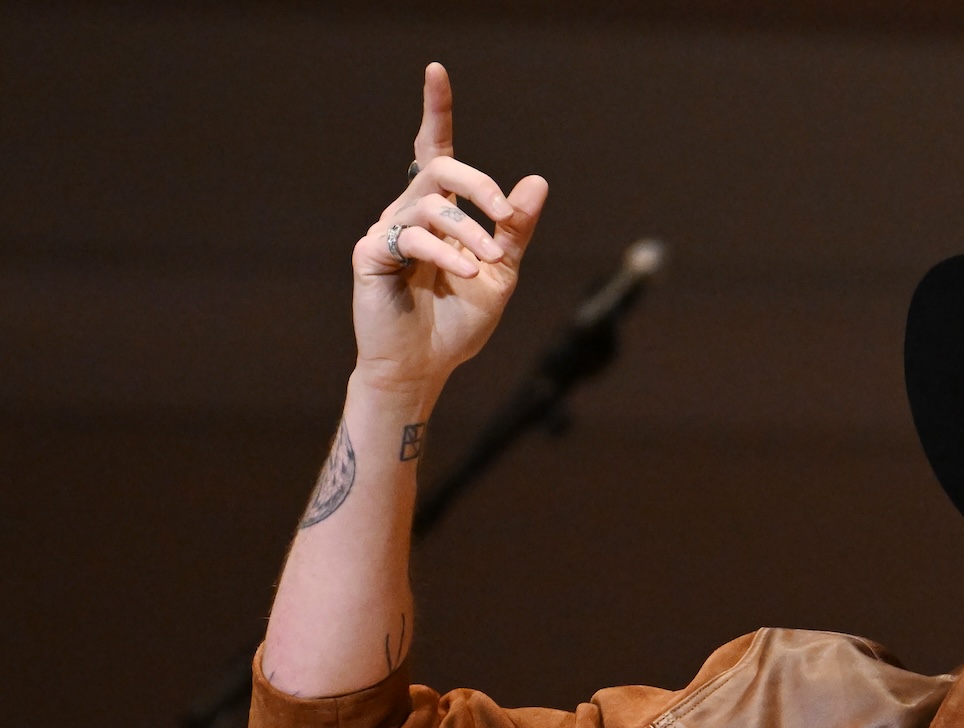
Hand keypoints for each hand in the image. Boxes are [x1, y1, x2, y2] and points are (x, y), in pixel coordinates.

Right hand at [351, 63, 546, 393]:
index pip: (435, 151)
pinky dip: (444, 251)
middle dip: (480, 186)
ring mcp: (386, 231)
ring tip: (486, 264)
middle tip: (505, 216)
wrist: (427, 366)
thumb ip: (515, 229)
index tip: (436, 70)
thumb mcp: (502, 272)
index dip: (436, 111)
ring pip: (432, 206)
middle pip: (441, 170)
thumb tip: (537, 182)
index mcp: (439, 212)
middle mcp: (409, 212)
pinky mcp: (370, 254)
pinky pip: (410, 236)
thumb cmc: (459, 320)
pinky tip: (464, 271)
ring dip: (470, 232)